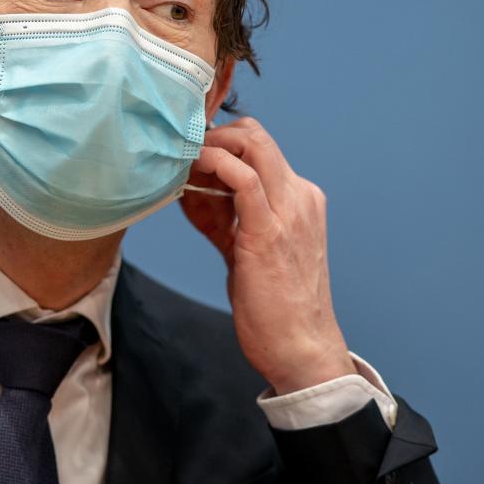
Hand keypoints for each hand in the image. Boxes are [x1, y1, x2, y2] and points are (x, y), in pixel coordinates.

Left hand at [179, 116, 356, 394]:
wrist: (302, 350)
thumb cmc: (276, 307)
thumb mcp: (249, 250)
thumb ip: (228, 219)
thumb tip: (196, 193)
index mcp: (300, 199)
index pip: (261, 148)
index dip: (221, 142)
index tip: (190, 154)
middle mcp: (300, 197)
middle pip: (256, 136)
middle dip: (213, 134)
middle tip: (181, 151)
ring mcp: (289, 211)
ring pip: (253, 146)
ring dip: (209, 145)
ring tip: (181, 161)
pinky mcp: (269, 232)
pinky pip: (244, 179)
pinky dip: (215, 165)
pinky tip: (192, 172)